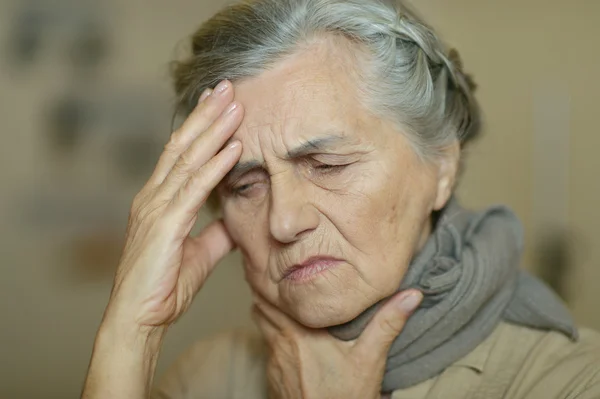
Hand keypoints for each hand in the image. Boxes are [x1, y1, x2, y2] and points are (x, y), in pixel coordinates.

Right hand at [104, 80, 243, 332]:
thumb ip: (217, 231)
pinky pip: (195, 189)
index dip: (200, 125)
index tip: (219, 102)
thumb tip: (237, 216)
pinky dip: (216, 165)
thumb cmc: (165, 286)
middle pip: (183, 145)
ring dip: (215, 129)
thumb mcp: (201, 252)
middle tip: (228, 85)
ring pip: (188, 159)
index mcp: (159, 199)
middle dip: (207, 114)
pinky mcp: (165, 225)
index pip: (181, 153)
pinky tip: (235, 147)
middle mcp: (154, 196)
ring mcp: (156, 208)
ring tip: (236, 103)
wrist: (140, 318)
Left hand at [252, 290, 422, 398]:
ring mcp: (273, 362)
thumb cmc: (345, 397)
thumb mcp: (370, 359)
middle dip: (265, 290)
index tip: (274, 263)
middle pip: (259, 306)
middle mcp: (280, 344)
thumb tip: (411, 295)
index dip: (269, 278)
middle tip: (276, 274)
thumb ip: (387, 324)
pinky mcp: (273, 377)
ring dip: (266, 311)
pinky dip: (271, 334)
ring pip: (260, 325)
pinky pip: (266, 346)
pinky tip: (287, 335)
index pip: (271, 296)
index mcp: (299, 333)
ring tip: (281, 299)